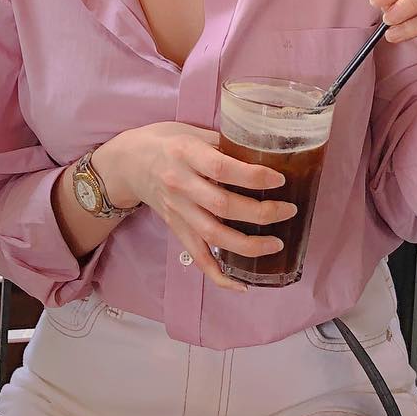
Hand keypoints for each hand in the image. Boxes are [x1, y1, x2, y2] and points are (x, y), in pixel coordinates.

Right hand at [93, 123, 295, 293]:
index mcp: (185, 153)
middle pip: (222, 205)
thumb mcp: (191, 131)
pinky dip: (219, 275)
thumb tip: (262, 151)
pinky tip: (242, 284)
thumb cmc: (165, 141)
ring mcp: (178, 211)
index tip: (279, 179)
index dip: (252, 176)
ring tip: (276, 245)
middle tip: (288, 210)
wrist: (128, 163)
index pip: (222, 168)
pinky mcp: (176, 230)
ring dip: (248, 245)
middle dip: (260, 212)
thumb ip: (222, 143)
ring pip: (214, 235)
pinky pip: (198, 256)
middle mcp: (180, 184)